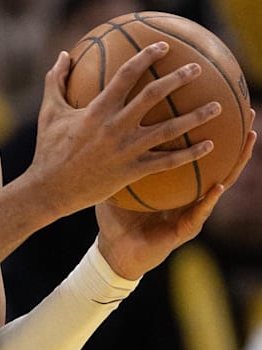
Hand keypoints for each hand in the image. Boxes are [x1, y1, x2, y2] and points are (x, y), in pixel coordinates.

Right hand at [26, 44, 221, 218]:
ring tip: (217, 106)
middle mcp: (115, 126)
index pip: (126, 75)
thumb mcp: (49, 112)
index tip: (163, 47)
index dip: (145, 57)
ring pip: (169, 129)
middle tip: (197, 69)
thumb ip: (56, 81)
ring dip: (196, 116)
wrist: (50, 188)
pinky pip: (168, 161)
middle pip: (154, 96)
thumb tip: (62, 56)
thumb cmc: (49, 148)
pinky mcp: (133, 170)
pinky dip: (190, 153)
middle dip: (178, 79)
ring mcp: (127, 149)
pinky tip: (208, 145)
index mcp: (97, 109)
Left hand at [96, 115, 255, 279]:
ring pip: (220, 183)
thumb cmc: (115, 214)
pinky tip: (217, 187)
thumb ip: (115, 152)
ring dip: (235, 163)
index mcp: (173, 177)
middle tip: (247, 110)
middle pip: (216, 159)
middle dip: (233, 136)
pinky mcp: (183, 231)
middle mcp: (188, 191)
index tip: (218, 98)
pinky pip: (198, 214)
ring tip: (247, 140)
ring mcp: (190, 210)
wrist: (114, 251)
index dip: (208, 126)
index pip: (195, 147)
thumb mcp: (115, 177)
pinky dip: (207, 201)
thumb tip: (102, 118)